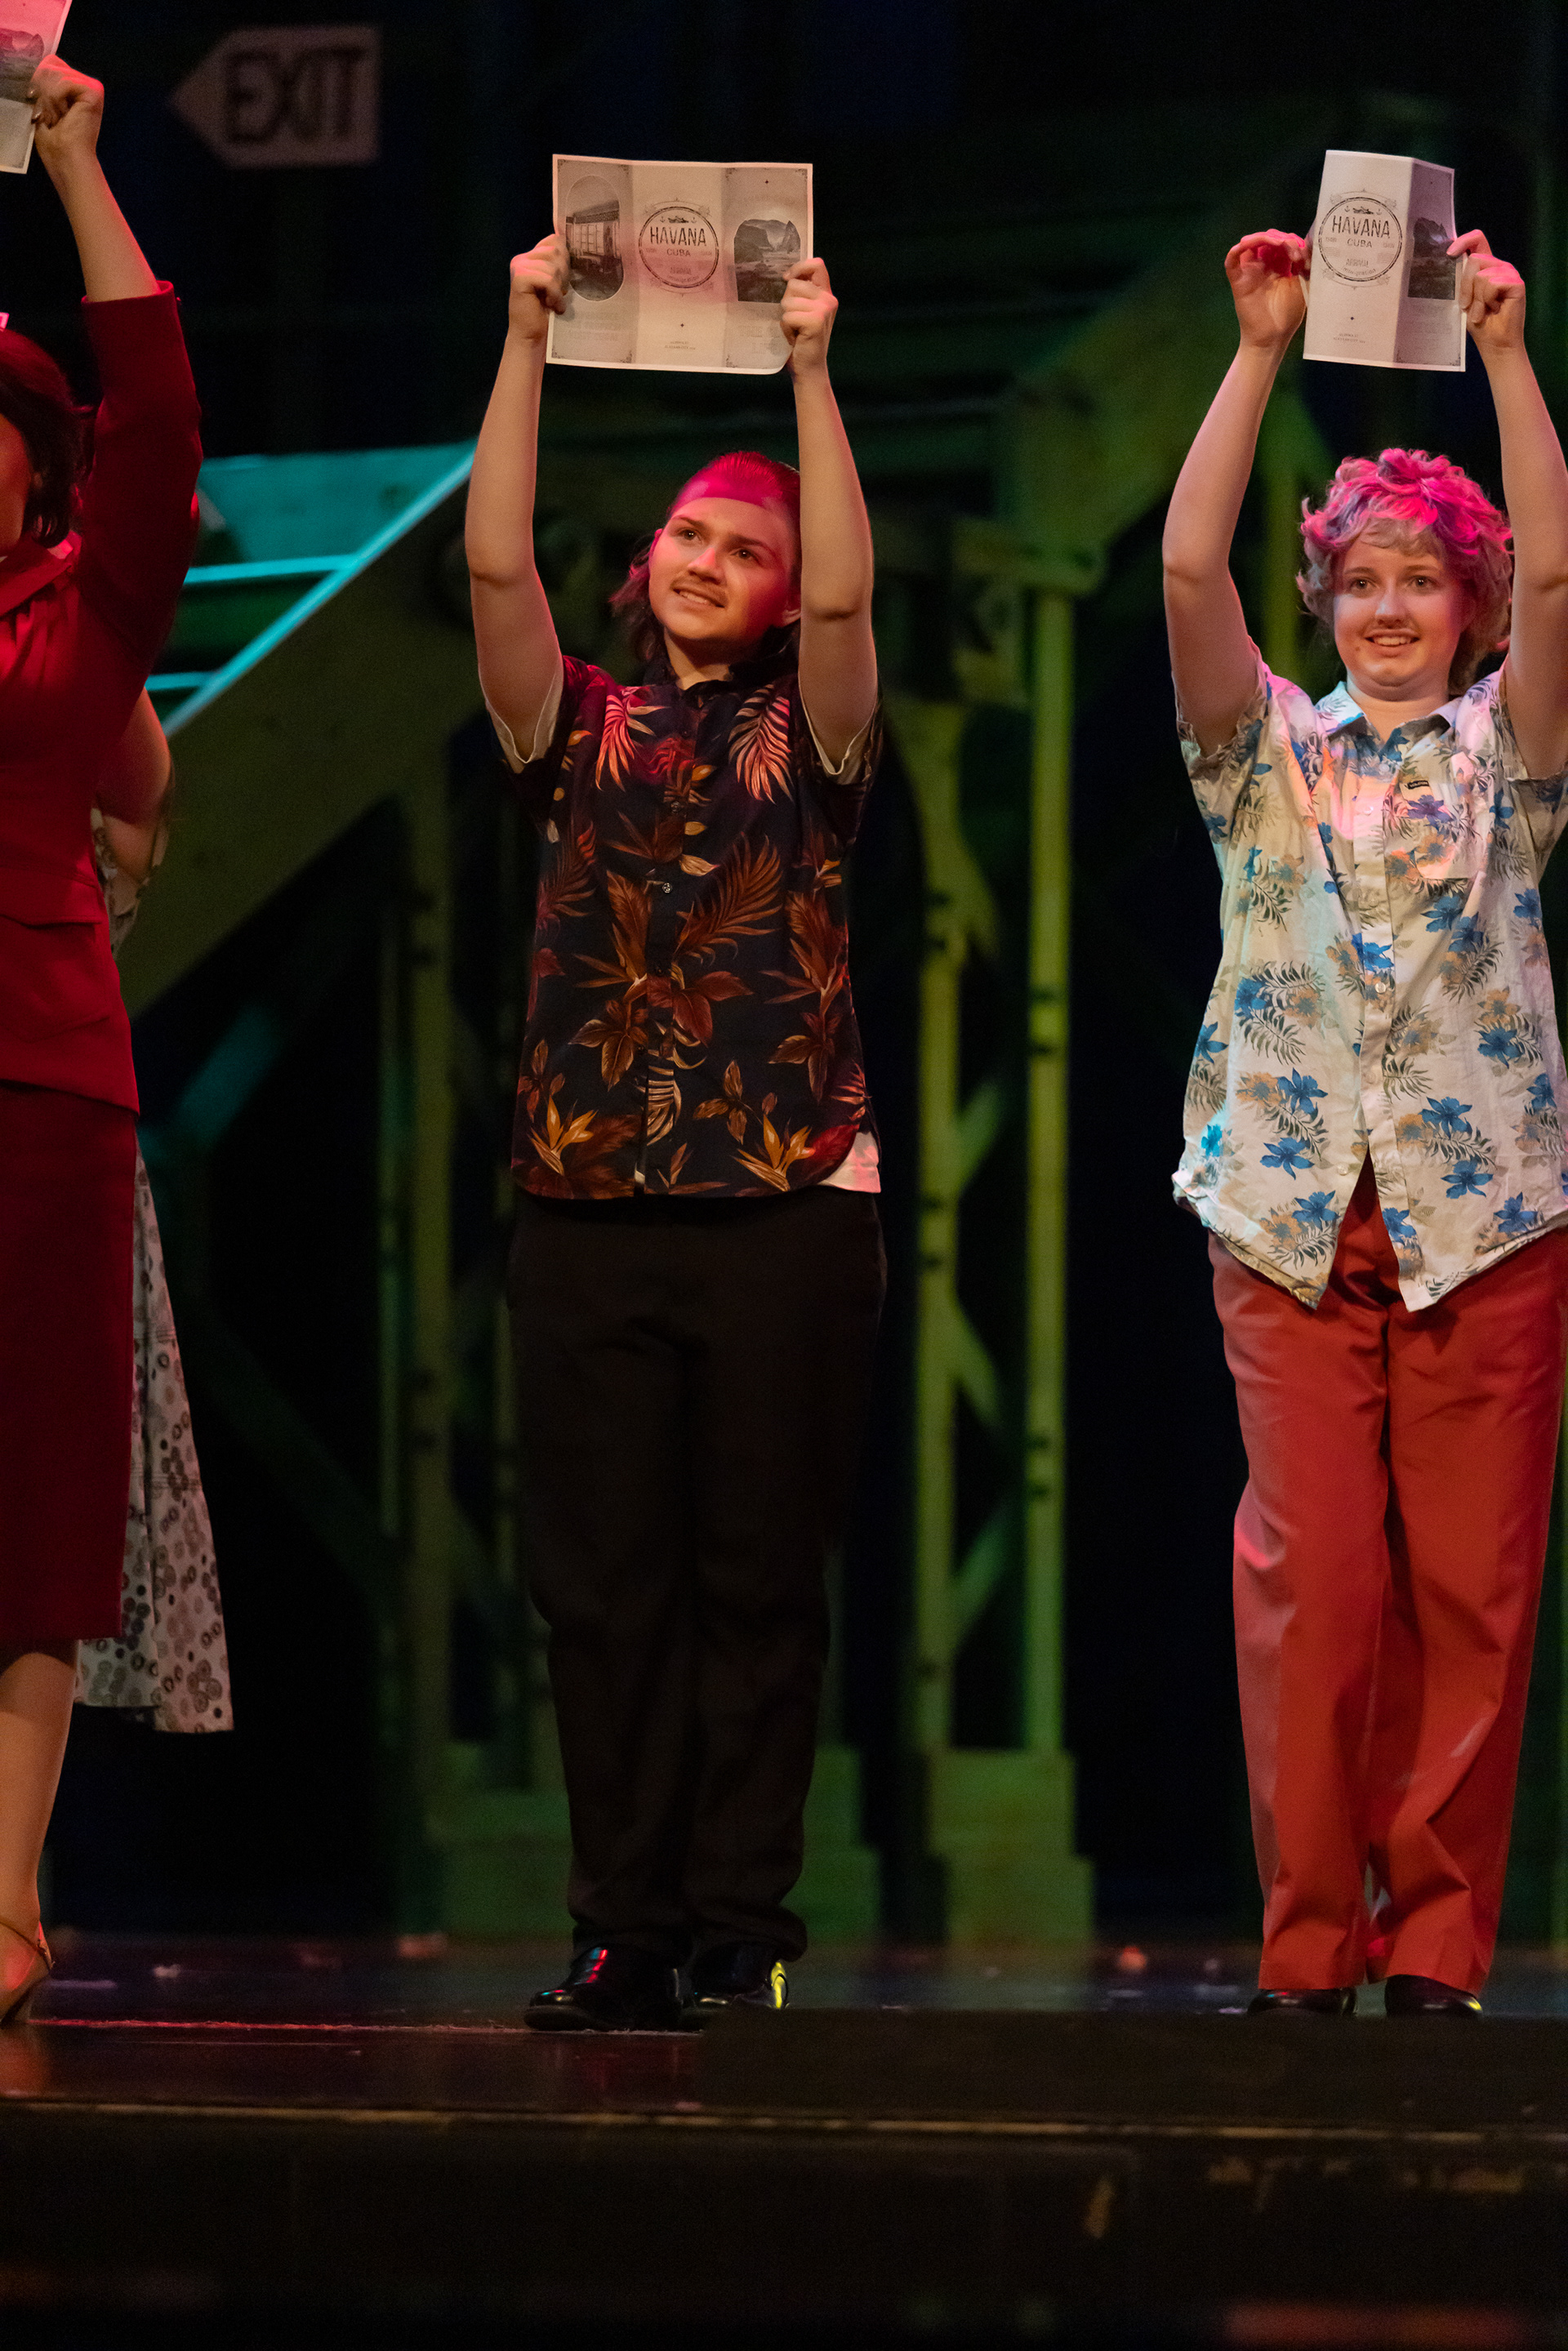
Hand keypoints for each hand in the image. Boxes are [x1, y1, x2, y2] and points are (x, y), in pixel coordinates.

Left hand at [29, 56, 102, 174]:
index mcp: (75, 89)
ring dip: (50, 98)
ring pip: (56, 72)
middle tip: (53, 116)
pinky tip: (64, 115)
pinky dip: (57, 99)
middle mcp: (87, 85)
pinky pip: (64, 82)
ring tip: (59, 117)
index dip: (39, 79)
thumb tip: (40, 66)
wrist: (66, 159)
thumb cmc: (55, 142)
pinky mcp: (95, 92)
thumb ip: (43, 82)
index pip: (51, 63)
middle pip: (52, 64)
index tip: (41, 106)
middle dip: (43, 89)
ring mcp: (93, 87)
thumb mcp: (43, 104)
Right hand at [508, 233, 567, 345]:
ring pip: (553, 266)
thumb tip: (578, 247)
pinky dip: (555, 295)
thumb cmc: (546, 314)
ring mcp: (519, 266)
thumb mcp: (557, 284)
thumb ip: (560, 265)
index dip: (566, 256)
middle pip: (556, 250)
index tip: (565, 278)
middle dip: (563, 274)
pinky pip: (548, 279)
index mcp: (531, 257)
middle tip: (558, 293)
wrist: (532, 337)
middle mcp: (523, 258)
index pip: (555, 239)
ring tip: (554, 301)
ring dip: (558, 288)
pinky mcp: (520, 278)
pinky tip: (553, 306)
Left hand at [782, 257, 836, 374]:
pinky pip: (788, 315)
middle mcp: (829, 299)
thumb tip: (785, 275)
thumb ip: (800, 293)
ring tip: (795, 329)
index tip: (786, 279)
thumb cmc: (801, 340)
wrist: (808, 368)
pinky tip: (795, 337)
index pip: (816, 264)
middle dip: (787, 301)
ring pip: (788, 300)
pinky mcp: (816, 321)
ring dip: (786, 316)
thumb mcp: (802, 311)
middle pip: (794, 283)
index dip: (799, 267)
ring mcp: (824, 309)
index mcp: (826, 294)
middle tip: (795, 321)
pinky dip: (786, 327)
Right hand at [1225, 230, 1308, 349]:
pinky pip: (1232, 259)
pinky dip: (1238, 249)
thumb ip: (1303, 264)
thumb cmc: (1287, 315)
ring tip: (1278, 243)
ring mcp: (1250, 272)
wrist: (1272, 337)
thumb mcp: (1301, 284)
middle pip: (1268, 239)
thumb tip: (1307, 244)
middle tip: (1294, 251)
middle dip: (1282, 239)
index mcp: (1280, 266)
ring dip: (1264, 238)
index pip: (1284, 242)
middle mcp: (1264, 266)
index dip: (1293, 242)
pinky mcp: (1238, 280)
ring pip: (1251, 243)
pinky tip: (1250, 244)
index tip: (1303, 256)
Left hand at [1451, 230, 1525, 355]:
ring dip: (1477, 299)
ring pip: (1481, 275)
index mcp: (1487, 267)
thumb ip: (1463, 280)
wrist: (1494, 344)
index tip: (1450, 253)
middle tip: (1469, 306)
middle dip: (1466, 286)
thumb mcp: (1465, 298)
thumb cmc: (1480, 324)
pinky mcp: (1516, 283)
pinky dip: (1487, 300)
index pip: (1478, 241)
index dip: (1464, 241)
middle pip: (1475, 260)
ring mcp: (1509, 273)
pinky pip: (1492, 284)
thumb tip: (1451, 260)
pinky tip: (1493, 310)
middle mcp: (1499, 266)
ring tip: (1483, 311)